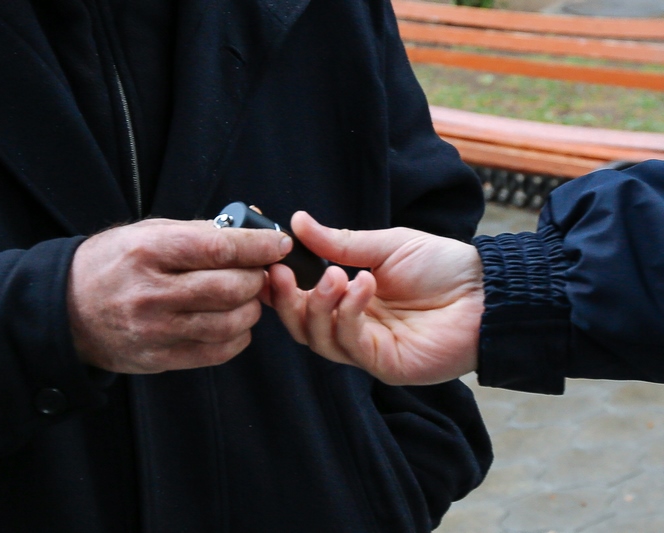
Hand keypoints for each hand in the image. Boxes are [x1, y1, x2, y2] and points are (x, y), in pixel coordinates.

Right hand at [68, 218, 291, 373]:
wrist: (66, 311)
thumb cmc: (112, 264)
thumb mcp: (146, 233)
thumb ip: (199, 232)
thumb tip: (253, 228)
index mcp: (147, 252)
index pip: (217, 248)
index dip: (257, 246)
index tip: (279, 243)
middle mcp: (151, 293)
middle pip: (230, 288)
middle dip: (257, 278)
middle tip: (260, 272)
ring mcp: (155, 331)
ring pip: (230, 323)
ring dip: (250, 308)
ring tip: (245, 297)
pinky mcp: (159, 359)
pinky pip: (217, 352)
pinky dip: (237, 336)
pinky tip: (233, 322)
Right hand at [269, 212, 483, 384]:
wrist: (488, 290)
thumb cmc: (444, 266)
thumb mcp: (385, 245)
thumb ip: (340, 241)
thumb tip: (298, 221)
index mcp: (352, 299)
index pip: (304, 300)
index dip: (280, 289)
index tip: (268, 265)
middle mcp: (355, 326)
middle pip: (302, 326)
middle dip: (287, 301)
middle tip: (284, 273)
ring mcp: (368, 349)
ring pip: (318, 339)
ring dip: (319, 305)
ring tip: (337, 275)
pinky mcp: (384, 364)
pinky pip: (349, 343)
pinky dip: (348, 312)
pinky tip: (362, 284)